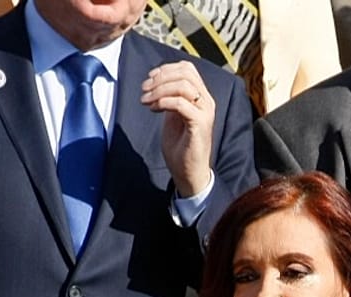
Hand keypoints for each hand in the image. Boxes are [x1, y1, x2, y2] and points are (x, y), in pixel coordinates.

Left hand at [142, 61, 214, 197]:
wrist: (189, 173)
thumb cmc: (181, 146)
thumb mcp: (173, 116)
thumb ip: (170, 98)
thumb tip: (157, 82)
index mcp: (201, 97)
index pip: (187, 69)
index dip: (166, 69)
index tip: (149, 79)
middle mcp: (206, 102)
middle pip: (185, 73)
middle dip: (160, 77)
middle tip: (144, 89)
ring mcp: (205, 112)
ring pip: (183, 85)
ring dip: (159, 89)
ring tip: (146, 100)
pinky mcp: (199, 124)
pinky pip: (181, 104)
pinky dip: (164, 102)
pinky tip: (153, 110)